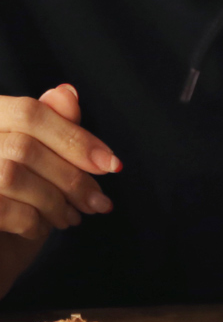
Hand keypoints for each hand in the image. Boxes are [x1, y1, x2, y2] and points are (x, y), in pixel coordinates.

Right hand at [0, 84, 121, 295]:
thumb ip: (54, 129)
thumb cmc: (18, 208)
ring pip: (12, 175)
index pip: (29, 112)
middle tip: (99, 202)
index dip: (75, 137)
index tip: (112, 165)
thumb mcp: (43, 167)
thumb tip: (68, 92)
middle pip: (25, 146)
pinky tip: (42, 229)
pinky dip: (33, 222)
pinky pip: (3, 208)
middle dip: (72, 178)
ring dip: (55, 201)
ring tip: (72, 218)